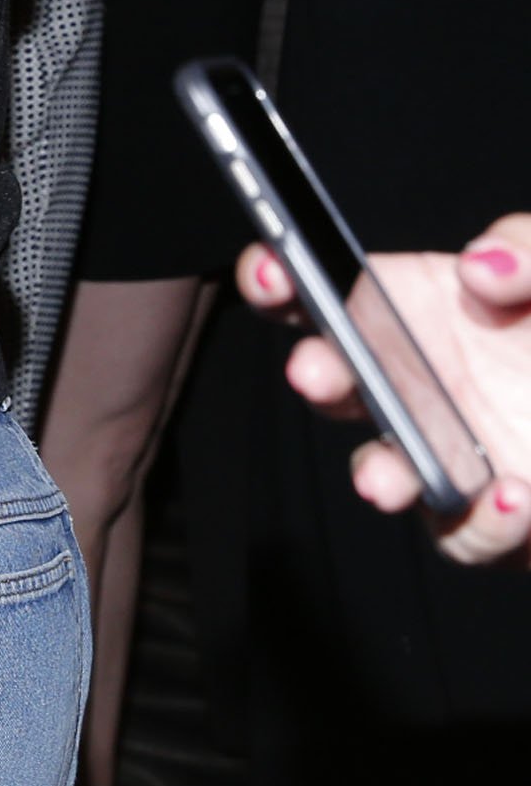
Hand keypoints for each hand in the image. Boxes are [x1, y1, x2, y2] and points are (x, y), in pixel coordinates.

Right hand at [235, 213, 530, 563]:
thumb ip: (529, 250)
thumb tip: (476, 272)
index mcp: (423, 311)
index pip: (327, 290)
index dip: (284, 277)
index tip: (279, 269)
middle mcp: (424, 384)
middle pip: (339, 381)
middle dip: (317, 373)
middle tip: (319, 371)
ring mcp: (459, 454)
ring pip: (388, 474)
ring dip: (379, 474)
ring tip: (390, 478)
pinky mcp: (502, 520)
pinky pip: (469, 536)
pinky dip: (481, 525)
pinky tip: (512, 495)